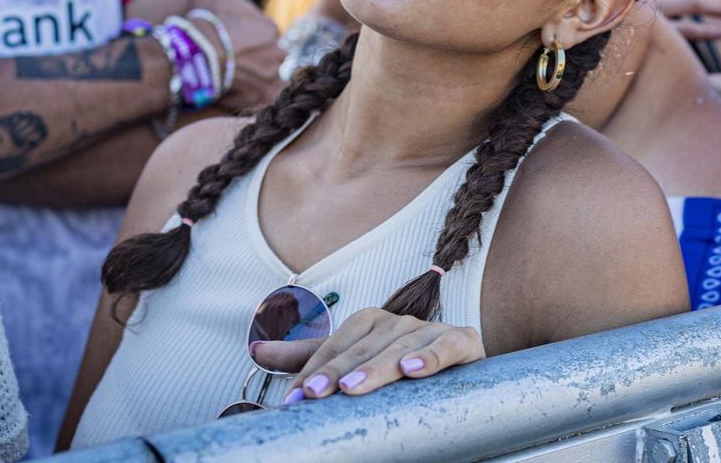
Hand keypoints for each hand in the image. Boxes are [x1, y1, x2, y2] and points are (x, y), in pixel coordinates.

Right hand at [185, 0, 284, 111]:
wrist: (191, 55)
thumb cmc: (205, 18)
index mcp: (270, 29)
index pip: (264, 34)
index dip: (246, 37)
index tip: (228, 41)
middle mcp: (277, 54)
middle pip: (268, 58)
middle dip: (254, 59)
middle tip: (230, 61)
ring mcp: (269, 78)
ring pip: (268, 79)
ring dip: (256, 79)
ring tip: (234, 80)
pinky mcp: (259, 99)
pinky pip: (265, 102)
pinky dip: (258, 100)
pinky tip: (245, 98)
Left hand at [254, 307, 484, 401]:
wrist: (462, 375)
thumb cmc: (401, 370)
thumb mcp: (355, 363)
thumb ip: (310, 356)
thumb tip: (256, 349)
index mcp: (372, 322)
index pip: (338, 344)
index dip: (314, 369)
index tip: (294, 397)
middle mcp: (400, 322)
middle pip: (364, 347)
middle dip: (337, 371)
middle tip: (314, 394)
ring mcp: (432, 331)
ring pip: (400, 349)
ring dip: (376, 368)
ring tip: (353, 389)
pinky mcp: (464, 342)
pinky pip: (446, 346)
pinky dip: (431, 358)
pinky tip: (412, 371)